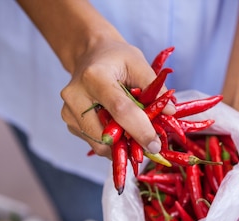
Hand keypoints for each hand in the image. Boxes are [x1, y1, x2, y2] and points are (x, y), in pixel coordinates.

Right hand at [59, 40, 171, 157]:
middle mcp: (76, 96)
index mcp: (94, 77)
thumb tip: (169, 113)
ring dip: (122, 147)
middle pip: (105, 134)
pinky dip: (112, 143)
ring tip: (136, 136)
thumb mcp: (138, 63)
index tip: (155, 145)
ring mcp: (69, 112)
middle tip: (150, 145)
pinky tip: (121, 131)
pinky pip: (95, 142)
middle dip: (131, 145)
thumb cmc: (115, 58)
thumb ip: (154, 88)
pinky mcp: (70, 124)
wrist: (89, 55)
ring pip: (99, 144)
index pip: (120, 110)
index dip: (140, 130)